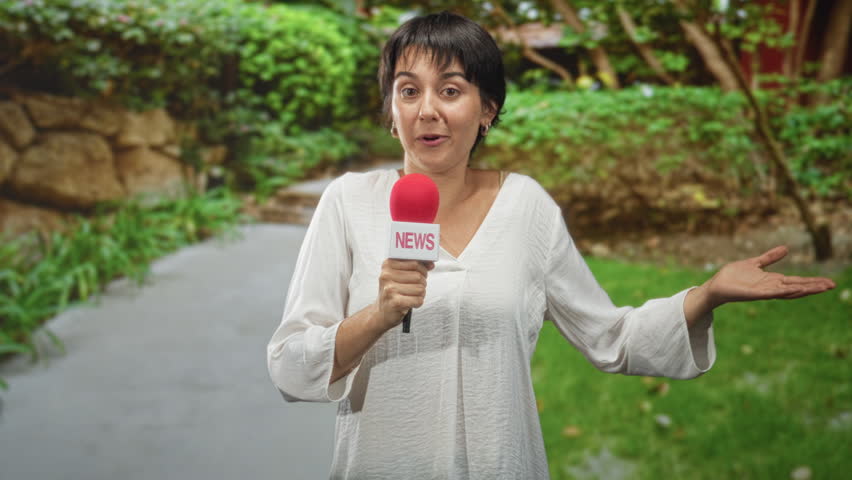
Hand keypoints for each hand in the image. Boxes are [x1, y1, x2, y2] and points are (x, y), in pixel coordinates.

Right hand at [374, 259, 433, 330]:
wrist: (382, 312)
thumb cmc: (394, 291)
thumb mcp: (401, 275)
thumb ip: (416, 267)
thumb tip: (431, 264)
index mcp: (388, 264)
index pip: (415, 263)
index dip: (423, 269)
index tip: (422, 274)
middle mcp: (387, 275)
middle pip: (418, 276)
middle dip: (422, 283)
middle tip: (415, 288)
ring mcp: (390, 289)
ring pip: (420, 288)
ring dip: (420, 294)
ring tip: (411, 296)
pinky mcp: (395, 302)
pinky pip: (418, 300)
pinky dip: (418, 303)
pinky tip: (410, 303)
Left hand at [701, 245, 835, 308]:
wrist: (716, 285)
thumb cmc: (733, 276)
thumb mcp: (755, 263)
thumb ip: (770, 257)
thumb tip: (786, 248)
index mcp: (772, 280)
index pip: (797, 281)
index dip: (812, 281)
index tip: (828, 281)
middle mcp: (771, 287)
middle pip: (797, 287)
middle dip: (814, 286)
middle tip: (832, 285)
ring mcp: (764, 291)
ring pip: (789, 291)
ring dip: (805, 289)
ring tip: (821, 287)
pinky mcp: (755, 293)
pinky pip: (773, 292)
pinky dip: (785, 291)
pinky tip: (797, 288)